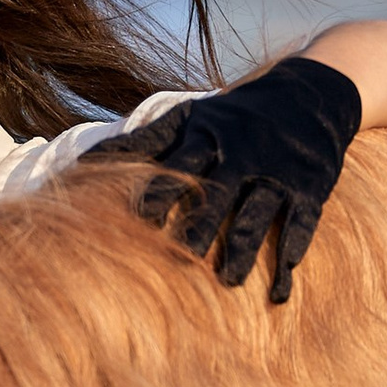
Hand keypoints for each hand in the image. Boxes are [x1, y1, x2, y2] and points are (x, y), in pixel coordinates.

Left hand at [103, 52, 362, 302]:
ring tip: (227, 282)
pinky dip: (289, 258)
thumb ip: (139, 146)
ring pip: (255, 213)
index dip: (158, 194)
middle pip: (216, 194)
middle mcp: (240, 154)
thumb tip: (77, 167)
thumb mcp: (187, 119)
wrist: (310, 92)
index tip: (136, 222)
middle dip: (198, 225)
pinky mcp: (309, 187)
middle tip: (179, 259)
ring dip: (242, 249)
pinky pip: (300, 224)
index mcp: (205, 137)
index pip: (177, 167)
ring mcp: (276, 172)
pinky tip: (278, 294)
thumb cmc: (232, 116)